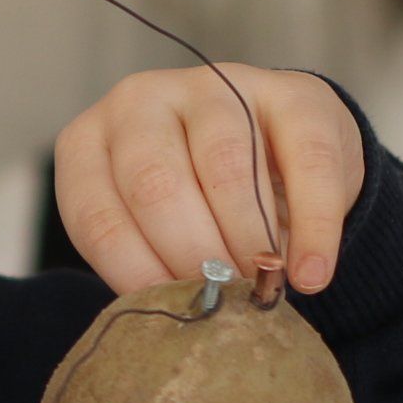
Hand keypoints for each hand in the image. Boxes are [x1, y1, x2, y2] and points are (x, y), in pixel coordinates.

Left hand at [52, 65, 362, 296]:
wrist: (281, 150)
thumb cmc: (201, 202)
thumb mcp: (156, 228)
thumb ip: (154, 261)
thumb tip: (176, 315)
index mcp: (91, 142)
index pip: (96, 217)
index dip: (135, 276)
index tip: (174, 313)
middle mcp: (141, 102)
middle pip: (155, 186)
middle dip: (193, 256)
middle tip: (223, 300)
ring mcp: (214, 88)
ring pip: (226, 166)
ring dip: (247, 241)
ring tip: (263, 286)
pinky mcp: (289, 92)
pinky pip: (305, 162)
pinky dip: (312, 228)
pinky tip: (311, 273)